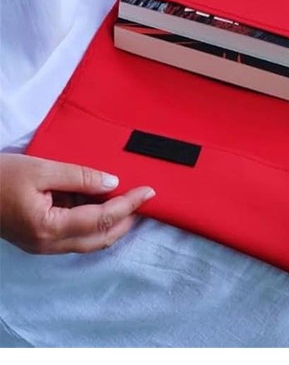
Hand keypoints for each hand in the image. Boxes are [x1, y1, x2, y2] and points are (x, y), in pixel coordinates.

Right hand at [0, 153, 154, 253]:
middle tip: (144, 199)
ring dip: (111, 223)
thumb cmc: (0, 176)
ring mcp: (42, 245)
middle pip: (99, 239)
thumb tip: (112, 183)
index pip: (101, 220)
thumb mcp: (42, 168)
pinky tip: (99, 201)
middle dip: (126, 220)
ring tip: (127, 199)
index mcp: (48, 227)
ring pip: (88, 241)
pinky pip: (75, 235)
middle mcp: (47, 244)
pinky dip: (93, 221)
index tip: (148, 191)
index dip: (128, 205)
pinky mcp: (39, 239)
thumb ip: (80, 176)